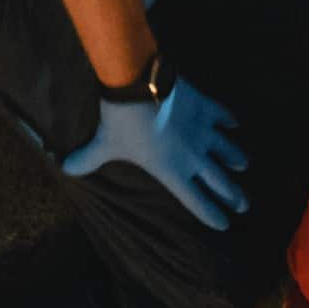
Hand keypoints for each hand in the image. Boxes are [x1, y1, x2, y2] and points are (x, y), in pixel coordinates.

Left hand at [60, 78, 248, 229]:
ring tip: (242, 166)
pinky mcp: (207, 107)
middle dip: (234, 197)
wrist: (138, 83)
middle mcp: (194, 157)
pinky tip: (235, 124)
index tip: (223, 224)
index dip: (211, 214)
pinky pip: (224, 117)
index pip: (197, 201)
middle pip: (221, 183)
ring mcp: (204, 132)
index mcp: (173, 171)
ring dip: (236, 160)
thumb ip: (88, 159)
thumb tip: (64, 167)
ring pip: (229, 151)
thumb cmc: (122, 121)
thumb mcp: (104, 144)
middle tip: (244, 206)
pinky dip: (230, 122)